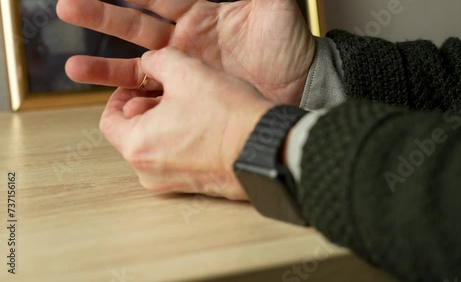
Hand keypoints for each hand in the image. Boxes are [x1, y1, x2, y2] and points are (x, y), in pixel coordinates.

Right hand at [57, 0, 314, 104]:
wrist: (302, 86)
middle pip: (137, 23)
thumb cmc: (292, 43)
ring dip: (106, 64)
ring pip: (137, 62)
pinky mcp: (189, 92)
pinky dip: (131, 95)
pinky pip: (153, 92)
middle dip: (104, 16)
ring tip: (73, 68)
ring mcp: (186, 67)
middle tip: (70, 8)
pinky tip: (109, 98)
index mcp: (202, 9)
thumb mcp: (276, 4)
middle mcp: (187, 36)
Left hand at [100, 47, 273, 199]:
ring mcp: (172, 182)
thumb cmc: (228, 118)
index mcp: (137, 145)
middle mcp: (149, 171)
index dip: (119, 95)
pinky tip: (204, 123)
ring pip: (156, 146)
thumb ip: (159, 59)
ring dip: (165, 123)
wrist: (267, 150)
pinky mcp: (194, 186)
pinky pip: (177, 159)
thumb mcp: (187, 72)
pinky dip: (182, 140)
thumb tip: (151, 61)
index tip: (135, 86)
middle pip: (133, 133)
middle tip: (165, 91)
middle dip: (146, 108)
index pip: (108, 119)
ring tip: (189, 105)